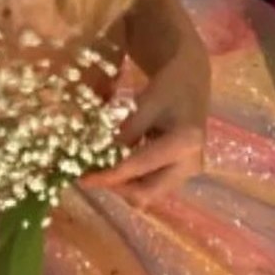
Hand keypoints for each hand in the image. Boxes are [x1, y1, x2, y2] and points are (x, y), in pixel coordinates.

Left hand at [79, 47, 208, 207]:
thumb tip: (98, 157)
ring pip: (149, 193)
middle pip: (148, 193)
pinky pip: (152, 184)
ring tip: (101, 169)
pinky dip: (132, 179)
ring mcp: (187, 172)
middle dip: (117, 187)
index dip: (109, 176)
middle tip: (91, 175)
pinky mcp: (180, 173)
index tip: (83, 179)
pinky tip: (116, 164)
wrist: (192, 82)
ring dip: (123, 185)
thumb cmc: (169, 86)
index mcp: (183, 143)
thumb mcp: (145, 104)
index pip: (139, 167)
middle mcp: (189, 164)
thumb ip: (126, 132)